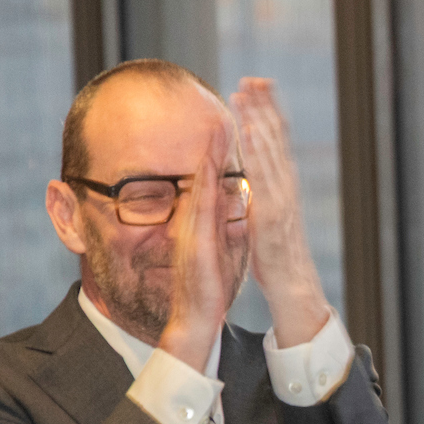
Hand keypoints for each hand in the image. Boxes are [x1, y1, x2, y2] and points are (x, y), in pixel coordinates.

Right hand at [156, 121, 235, 371]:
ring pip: (199, 184)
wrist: (194, 315)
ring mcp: (191, 229)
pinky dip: (201, 188)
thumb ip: (223, 219)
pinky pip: (197, 210)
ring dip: (208, 155)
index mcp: (206, 218)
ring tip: (219, 125)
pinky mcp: (193, 243)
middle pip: (204, 172)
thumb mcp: (221, 243)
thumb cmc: (207, 283)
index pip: (214, 176)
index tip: (231, 119)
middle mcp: (196, 218)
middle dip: (214, 141)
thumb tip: (230, 197)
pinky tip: (206, 168)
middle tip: (224, 107)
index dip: (222, 149)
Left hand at [231, 79, 328, 346]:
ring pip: (270, 149)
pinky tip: (248, 131)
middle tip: (254, 77)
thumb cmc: (275, 258)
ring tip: (246, 93)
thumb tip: (250, 183)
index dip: (267, 114)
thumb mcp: (263, 219)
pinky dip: (256, 150)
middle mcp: (285, 185)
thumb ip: (258, 198)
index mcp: (281, 186)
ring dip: (258, 119)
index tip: (257, 88)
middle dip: (265, 106)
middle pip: (276, 137)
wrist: (292, 285)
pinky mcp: (272, 210)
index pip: (275, 141)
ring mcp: (281, 196)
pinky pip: (263, 174)